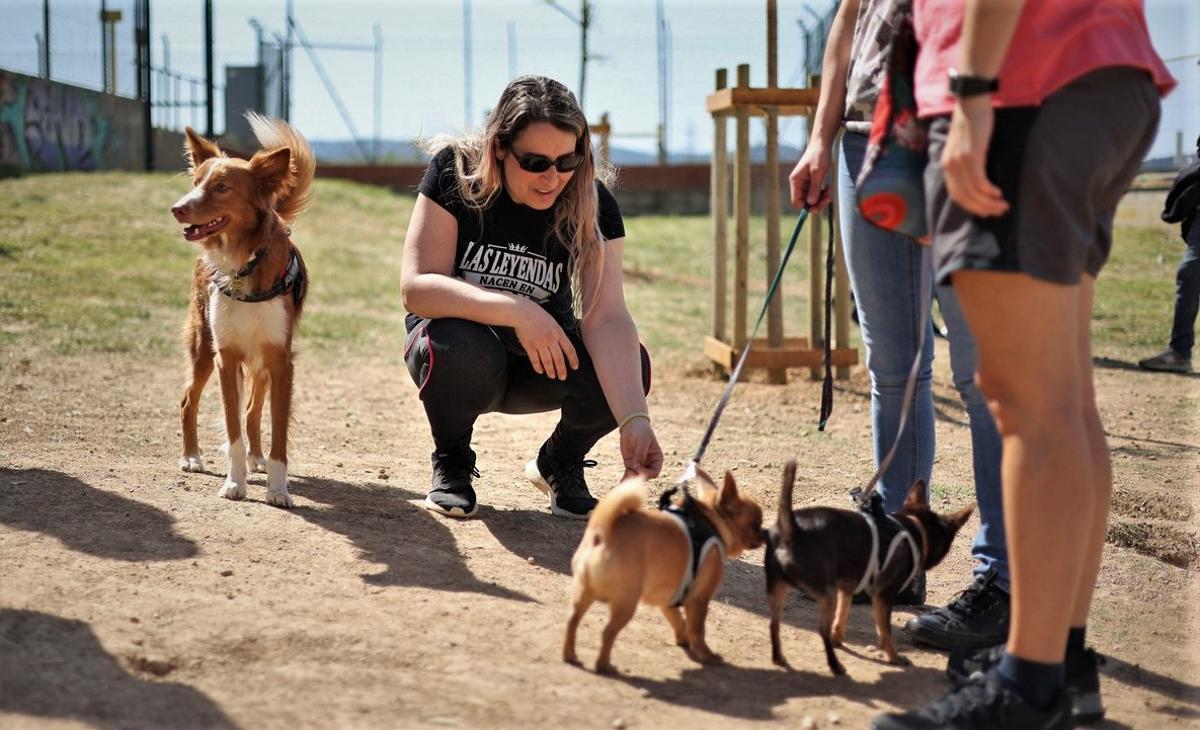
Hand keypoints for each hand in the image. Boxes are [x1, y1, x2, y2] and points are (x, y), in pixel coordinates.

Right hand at [513, 301, 578, 379]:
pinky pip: (535, 360)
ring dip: (550, 370)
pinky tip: (540, 371)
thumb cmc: (538, 316)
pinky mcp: (529, 346)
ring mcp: (540, 343)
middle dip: (561, 370)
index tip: (574, 367)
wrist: (523, 313)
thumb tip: (563, 347)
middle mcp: (550, 339)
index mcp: (558, 333)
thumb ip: (558, 334)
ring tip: (552, 376)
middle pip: (558, 358)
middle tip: (562, 377)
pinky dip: (538, 367)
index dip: (573, 359)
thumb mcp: (553, 323)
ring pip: (547, 361)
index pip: (569, 349)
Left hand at [619, 418, 662, 479]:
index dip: (647, 473)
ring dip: (630, 478)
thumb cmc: (641, 432)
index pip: (655, 472)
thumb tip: (636, 467)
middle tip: (629, 473)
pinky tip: (621, 482)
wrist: (632, 425)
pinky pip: (628, 472)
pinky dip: (625, 477)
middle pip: (645, 476)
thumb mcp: (642, 441)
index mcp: (656, 459)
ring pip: (636, 475)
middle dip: (637, 476)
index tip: (638, 468)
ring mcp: (639, 464)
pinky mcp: (630, 463)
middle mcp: (649, 463)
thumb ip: (640, 454)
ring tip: (624, 480)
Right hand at [789, 142, 833, 211]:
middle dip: (817, 203)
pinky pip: (816, 194)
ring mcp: (805, 184)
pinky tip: (829, 187)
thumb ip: (814, 188)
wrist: (822, 144)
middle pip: (805, 203)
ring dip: (821, 198)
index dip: (806, 206)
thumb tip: (811, 203)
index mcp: (795, 182)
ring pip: (812, 200)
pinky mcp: (812, 183)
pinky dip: (823, 194)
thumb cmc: (819, 156)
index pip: (796, 202)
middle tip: (828, 198)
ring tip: (830, 191)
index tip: (818, 204)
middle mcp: (798, 185)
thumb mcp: (818, 172)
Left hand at [940, 96, 1007, 217]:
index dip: (972, 207)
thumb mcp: (964, 147)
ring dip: (989, 202)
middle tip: (998, 212)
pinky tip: (998, 193)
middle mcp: (950, 166)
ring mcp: (959, 161)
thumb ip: (967, 163)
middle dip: (982, 208)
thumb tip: (979, 181)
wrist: (971, 103)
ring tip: (1003, 206)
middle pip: (965, 197)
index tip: (986, 212)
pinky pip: (979, 181)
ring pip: (973, 191)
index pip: (957, 195)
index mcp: (947, 166)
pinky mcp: (971, 155)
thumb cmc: (972, 123)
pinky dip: (988, 191)